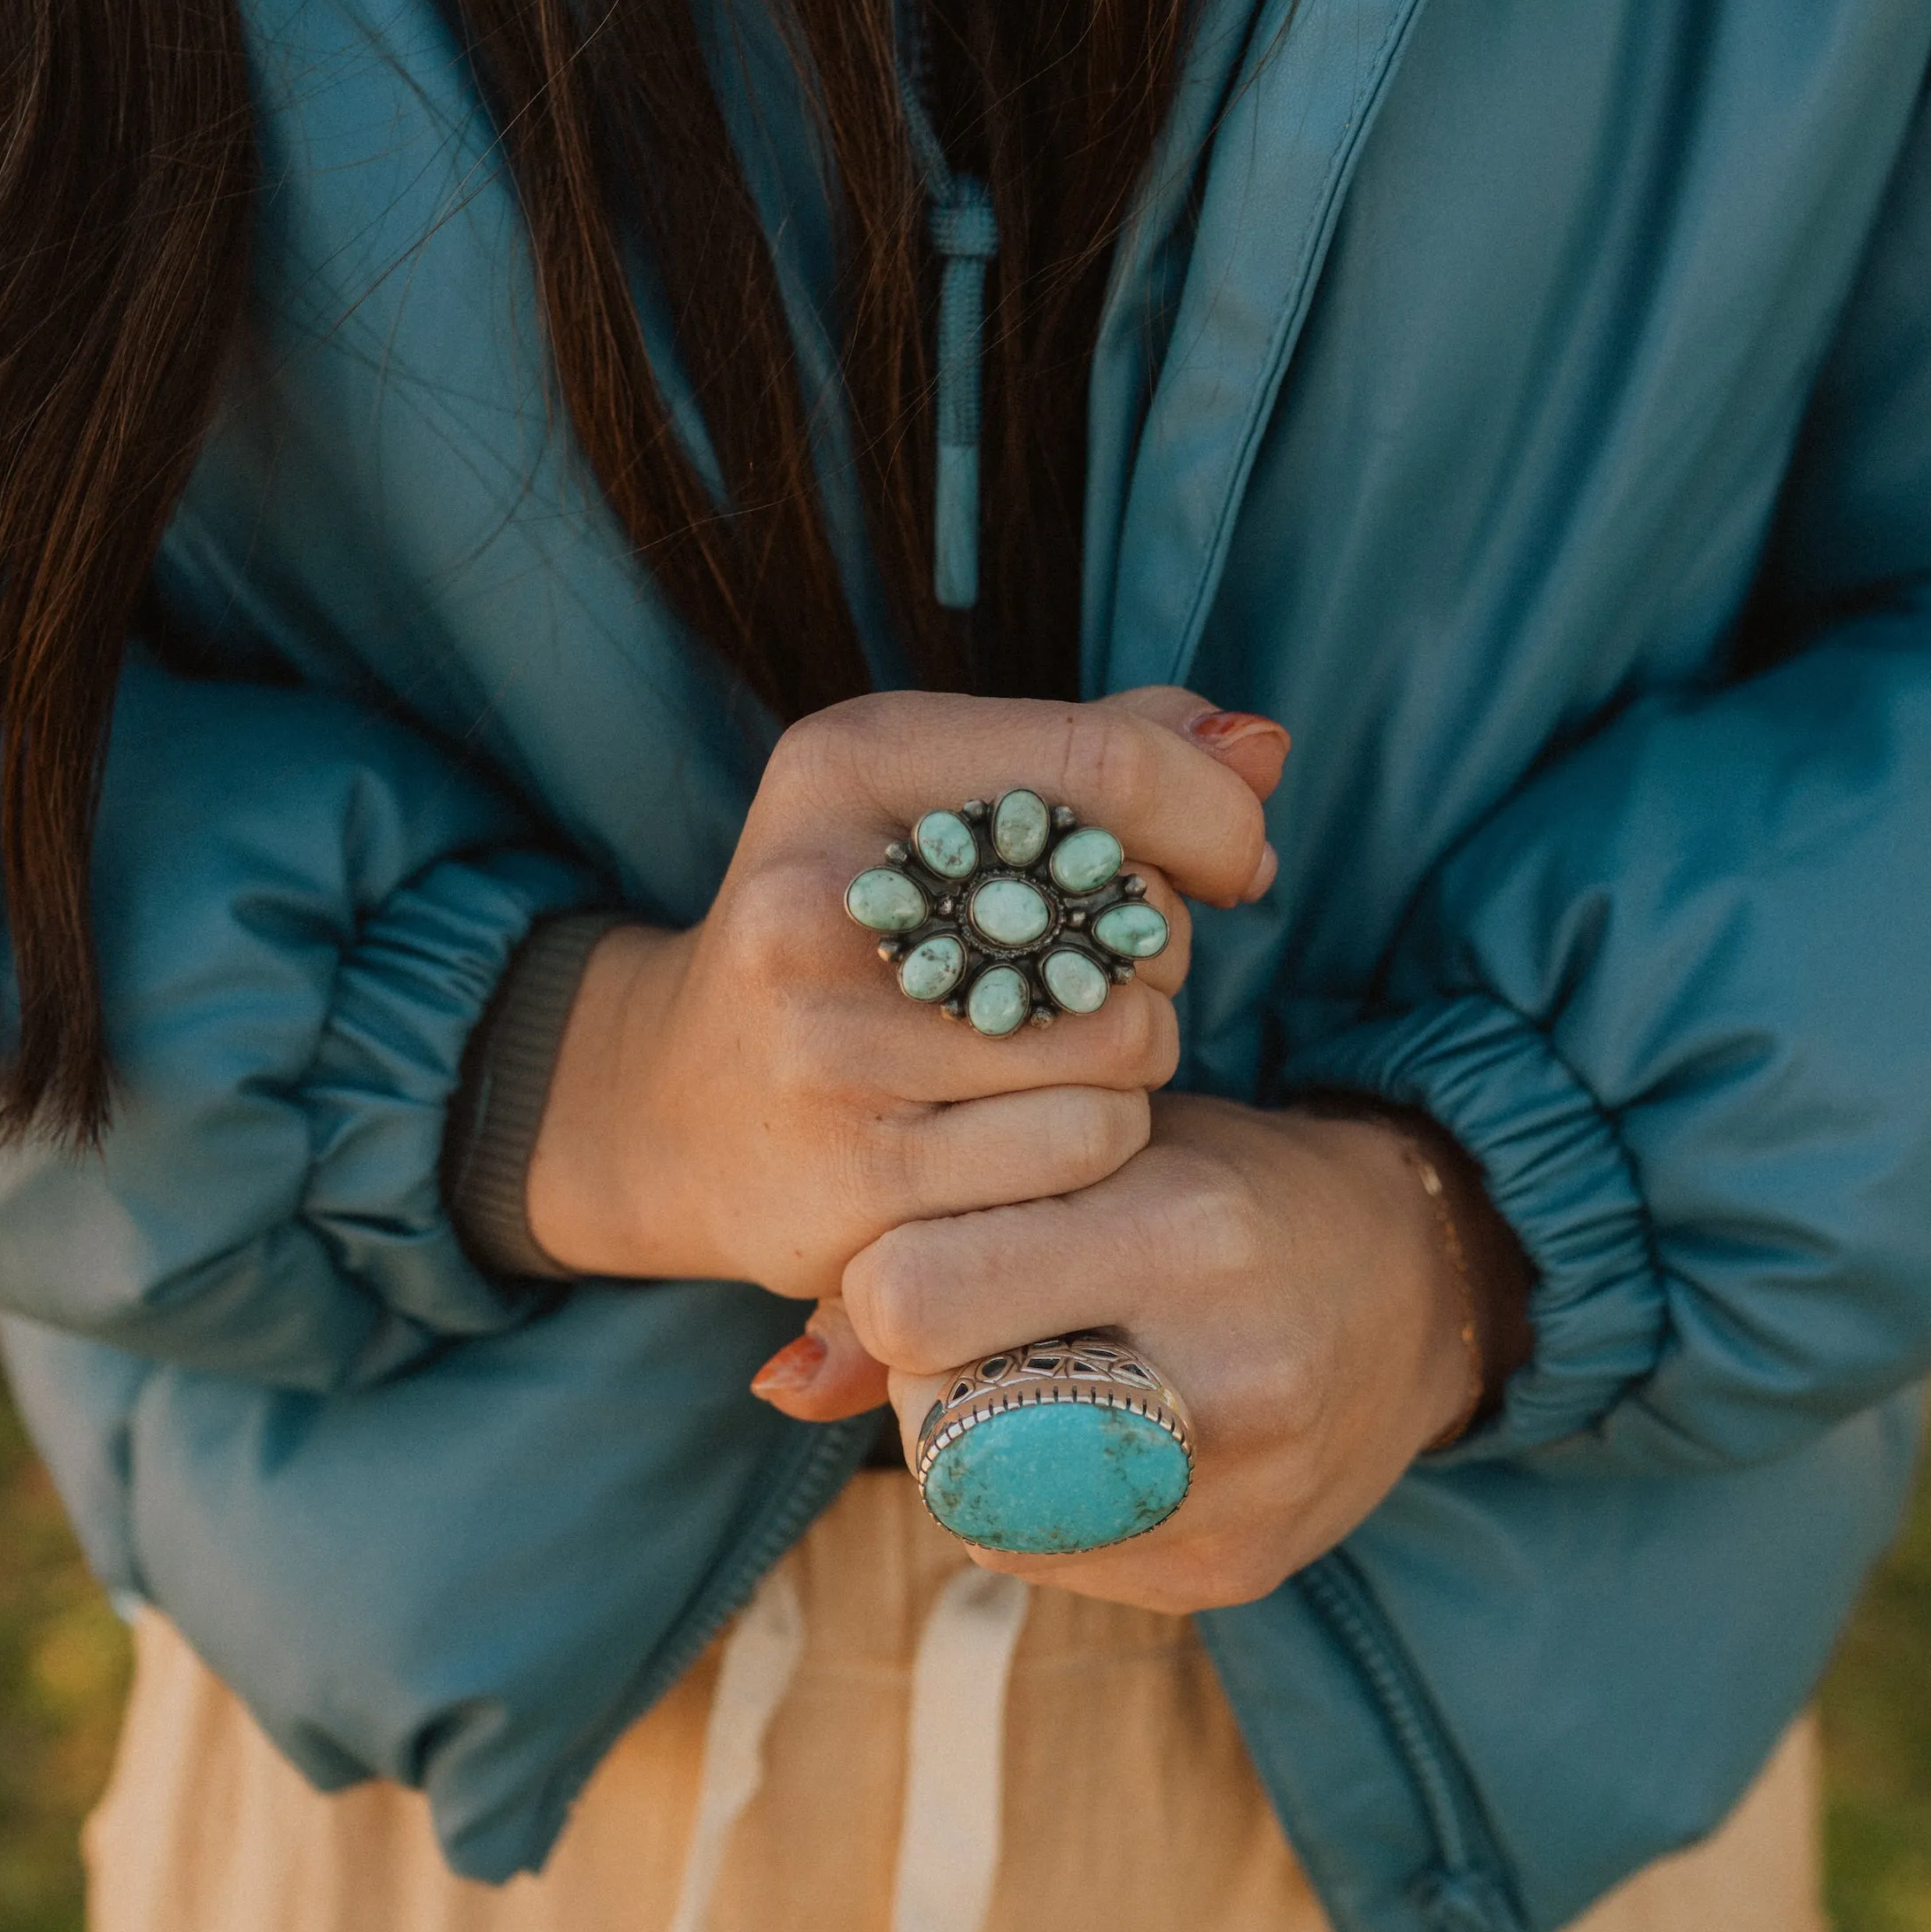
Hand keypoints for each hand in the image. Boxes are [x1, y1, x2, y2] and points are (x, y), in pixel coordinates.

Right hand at [524, 692, 1286, 1297]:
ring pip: (1126, 1051)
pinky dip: (1088, 1150)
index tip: (1232, 863)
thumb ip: (1103, 755)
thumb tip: (1260, 747)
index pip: (1112, 761)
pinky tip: (1024, 1139)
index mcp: (846, 766)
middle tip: (1083, 984)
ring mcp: (831, 1051)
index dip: (1217, 817)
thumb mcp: (935, 801)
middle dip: (1151, 958)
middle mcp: (821, 900)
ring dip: (1130, 1068)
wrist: (670, 1111)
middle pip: (1134, 920)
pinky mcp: (858, 1184)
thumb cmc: (848, 939)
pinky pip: (1081, 1157)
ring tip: (1053, 1065)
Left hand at [791, 1097, 1530, 1610]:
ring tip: (1039, 1372)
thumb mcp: (1098, 1153)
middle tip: (970, 1328)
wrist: (1420, 1284)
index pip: (916, 1301)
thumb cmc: (1226, 1185)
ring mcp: (1235, 1496)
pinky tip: (1093, 1433)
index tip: (928, 1249)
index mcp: (1181, 1232)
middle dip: (917, 1376)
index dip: (888, 1280)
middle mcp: (1224, 1375)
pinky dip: (1028, 1500)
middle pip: (937, 1425)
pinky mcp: (1232, 1574)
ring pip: (978, 1511)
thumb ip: (928, 1234)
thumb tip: (776, 1385)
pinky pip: (1043, 1560)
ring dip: (965, 1446)